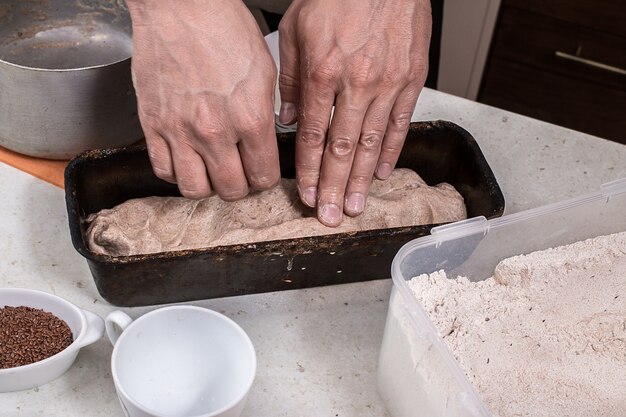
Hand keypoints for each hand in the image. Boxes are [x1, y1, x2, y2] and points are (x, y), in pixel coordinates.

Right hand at [126, 0, 279, 199]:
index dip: (266, 178)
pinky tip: (186, 159)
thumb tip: (265, 143)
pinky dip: (176, 173)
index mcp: (250, 118)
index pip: (264, 176)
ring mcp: (180, 131)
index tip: (261, 172)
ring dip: (208, 185)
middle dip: (240, 185)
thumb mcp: (263, 71)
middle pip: (231, 190)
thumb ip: (266, 114)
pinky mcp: (152, 125)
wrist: (179, 6)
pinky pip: (163, 171)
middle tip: (239, 171)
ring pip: (195, 189)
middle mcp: (215, 131)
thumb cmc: (223, 28)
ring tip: (211, 170)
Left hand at [278, 0, 431, 225]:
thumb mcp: (296, 29)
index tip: (306, 196)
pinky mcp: (412, 78)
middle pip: (342, 148)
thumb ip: (290, 79)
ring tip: (354, 207)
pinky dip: (390, 151)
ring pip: (372, 143)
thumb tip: (288, 121)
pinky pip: (400, 123)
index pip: (313, 135)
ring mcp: (388, 82)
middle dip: (334, 187)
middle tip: (330, 217)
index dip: (309, 171)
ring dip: (361, 180)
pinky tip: (381, 173)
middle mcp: (357, 83)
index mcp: (324, 72)